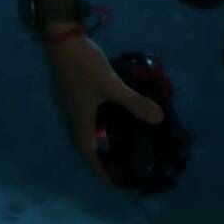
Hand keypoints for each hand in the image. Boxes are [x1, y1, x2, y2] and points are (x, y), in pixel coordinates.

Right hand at [45, 34, 164, 182]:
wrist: (65, 42)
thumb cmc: (86, 68)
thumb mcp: (112, 86)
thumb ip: (134, 103)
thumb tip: (158, 120)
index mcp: (81, 124)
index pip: (90, 156)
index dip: (101, 171)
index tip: (116, 182)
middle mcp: (76, 119)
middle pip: (91, 144)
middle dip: (107, 155)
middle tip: (127, 160)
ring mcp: (76, 106)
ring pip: (93, 128)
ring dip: (108, 135)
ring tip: (129, 138)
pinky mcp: (80, 93)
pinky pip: (95, 114)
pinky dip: (108, 118)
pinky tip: (122, 111)